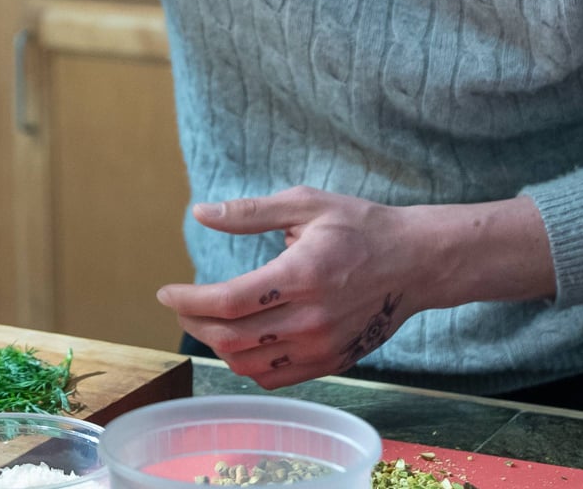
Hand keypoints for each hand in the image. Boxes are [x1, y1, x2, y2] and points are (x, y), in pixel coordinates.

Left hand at [157, 187, 556, 388]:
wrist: (416, 263)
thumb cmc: (360, 227)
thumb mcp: (306, 204)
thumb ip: (250, 212)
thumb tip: (200, 212)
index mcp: (302, 275)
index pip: (228, 302)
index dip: (188, 301)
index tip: (166, 292)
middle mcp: (311, 319)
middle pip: (231, 339)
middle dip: (193, 324)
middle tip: (181, 305)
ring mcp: (323, 347)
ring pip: (248, 365)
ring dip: (216, 346)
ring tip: (206, 321)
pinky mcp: (332, 362)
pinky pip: (274, 378)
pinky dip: (246, 365)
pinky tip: (238, 340)